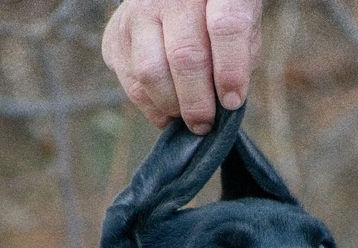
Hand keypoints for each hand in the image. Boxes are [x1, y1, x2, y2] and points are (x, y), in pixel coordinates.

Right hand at [102, 0, 262, 132]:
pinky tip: (168, 109)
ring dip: (172, 106)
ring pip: (150, 72)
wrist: (172, 3)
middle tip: (206, 124)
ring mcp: (136, 13)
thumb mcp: (243, 27)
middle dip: (197, 101)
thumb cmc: (215, 19)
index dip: (230, 71)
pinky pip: (131, 83)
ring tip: (187, 118)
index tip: (232, 101)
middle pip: (184, 55)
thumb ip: (240, 58)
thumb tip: (225, 102)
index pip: (226, 27)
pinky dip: (151, 107)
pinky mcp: (114, 37)